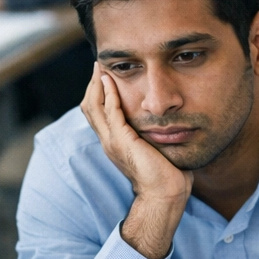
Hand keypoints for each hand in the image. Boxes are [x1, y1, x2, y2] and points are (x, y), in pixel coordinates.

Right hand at [80, 65, 191, 258]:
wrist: (165, 194)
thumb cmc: (167, 174)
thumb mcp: (156, 147)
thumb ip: (154, 133)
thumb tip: (168, 120)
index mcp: (115, 142)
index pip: (98, 113)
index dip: (98, 93)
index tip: (104, 75)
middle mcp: (108, 141)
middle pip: (89, 107)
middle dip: (92, 84)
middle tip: (98, 65)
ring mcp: (112, 141)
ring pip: (94, 107)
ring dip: (96, 84)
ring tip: (100, 67)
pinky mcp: (121, 140)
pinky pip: (109, 111)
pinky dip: (108, 94)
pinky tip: (109, 80)